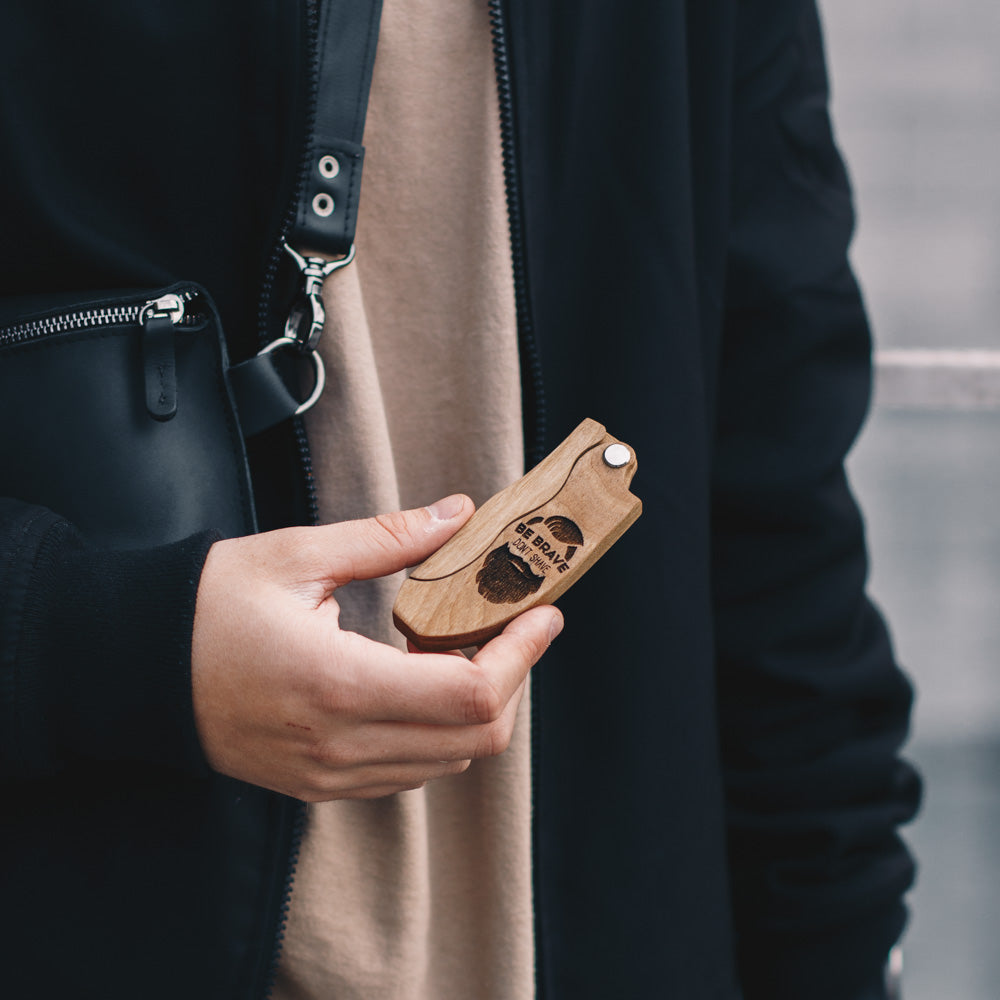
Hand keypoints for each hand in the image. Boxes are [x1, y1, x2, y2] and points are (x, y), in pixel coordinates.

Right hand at [191, 495, 561, 800]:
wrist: (139, 669)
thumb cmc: (209, 606)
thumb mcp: (296, 555)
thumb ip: (388, 538)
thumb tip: (458, 514)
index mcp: (338, 684)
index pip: (471, 696)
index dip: (522, 656)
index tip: (542, 615)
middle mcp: (341, 745)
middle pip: (475, 738)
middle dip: (512, 679)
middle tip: (512, 625)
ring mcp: (330, 775)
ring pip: (448, 760)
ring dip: (478, 707)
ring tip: (471, 646)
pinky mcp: (320, 785)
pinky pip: (409, 772)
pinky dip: (440, 731)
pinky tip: (427, 681)